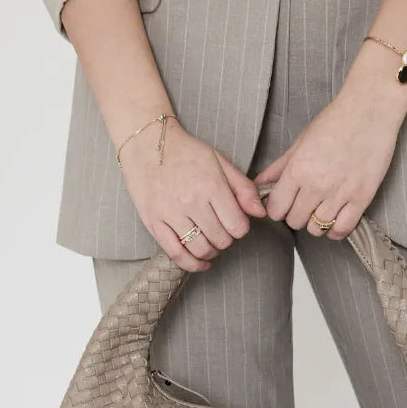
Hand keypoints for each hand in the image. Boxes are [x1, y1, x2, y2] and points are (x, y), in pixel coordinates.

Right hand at [120, 120, 266, 271]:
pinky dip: (192, 264)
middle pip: (221, 240)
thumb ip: (243, 188)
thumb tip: (260, 213)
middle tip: (220, 228)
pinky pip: (176, 254)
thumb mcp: (220, 162)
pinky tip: (201, 263)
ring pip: (201, 249)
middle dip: (226, 238)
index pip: (237, 226)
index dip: (240, 228)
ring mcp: (170, 213)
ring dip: (211, 252)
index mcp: (211, 185)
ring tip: (210, 242)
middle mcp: (191, 201)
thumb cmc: (186, 152)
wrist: (146, 143)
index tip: (235, 222)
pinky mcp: (154, 222)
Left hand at [251, 86, 404, 239]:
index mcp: (298, 170)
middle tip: (304, 204)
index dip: (278, 209)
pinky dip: (335, 230)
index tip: (285, 203)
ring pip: (316, 229)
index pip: (276, 209)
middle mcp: (316, 186)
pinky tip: (334, 219)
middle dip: (296, 215)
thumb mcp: (300, 142)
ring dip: (315, 223)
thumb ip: (278, 167)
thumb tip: (258, 183)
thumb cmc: (335, 121)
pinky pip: (341, 229)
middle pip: (294, 221)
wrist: (370, 110)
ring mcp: (339, 194)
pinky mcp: (361, 199)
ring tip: (320, 209)